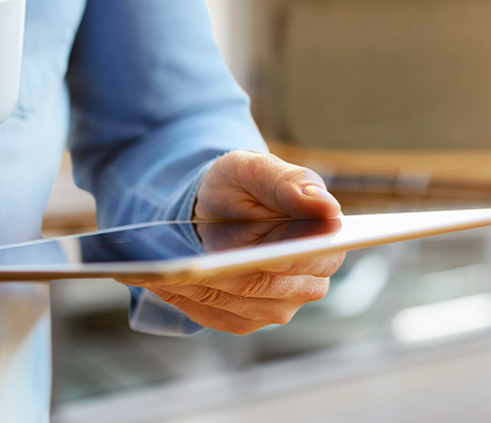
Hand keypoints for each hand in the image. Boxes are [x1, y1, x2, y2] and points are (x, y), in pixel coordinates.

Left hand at [121, 151, 344, 333]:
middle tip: (186, 265)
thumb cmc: (241, 184)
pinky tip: (164, 282)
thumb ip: (292, 183)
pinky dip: (188, 299)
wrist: (215, 207)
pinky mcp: (247, 319)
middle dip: (225, 274)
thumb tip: (326, 206)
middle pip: (264, 287)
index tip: (251, 258)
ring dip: (200, 287)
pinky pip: (216, 315)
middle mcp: (309, 282)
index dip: (276, 258)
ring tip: (164, 271)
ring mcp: (279, 306)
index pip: (305, 259)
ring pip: (237, 303)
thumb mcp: (259, 170)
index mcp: (324, 243)